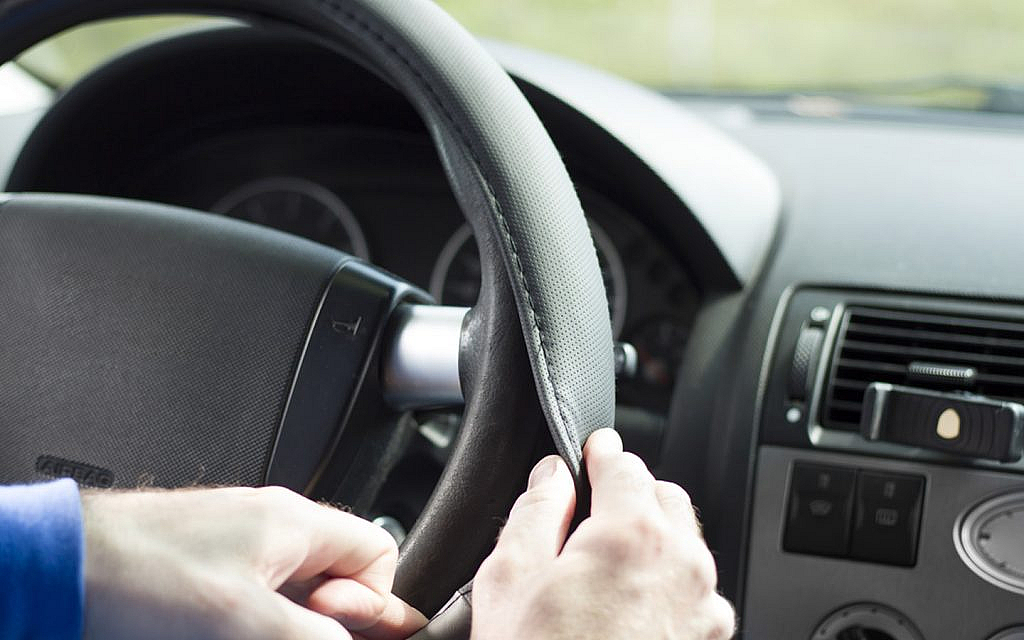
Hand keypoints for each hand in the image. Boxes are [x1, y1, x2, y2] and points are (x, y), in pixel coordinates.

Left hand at [81, 486, 426, 639]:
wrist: (58, 565)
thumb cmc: (136, 575)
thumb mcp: (244, 620)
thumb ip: (314, 637)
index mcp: (294, 521)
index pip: (378, 552)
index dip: (373, 601)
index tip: (341, 633)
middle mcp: (270, 525)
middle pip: (337, 574)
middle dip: (333, 618)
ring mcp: (236, 544)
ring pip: (296, 590)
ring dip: (292, 624)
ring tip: (253, 636)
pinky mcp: (204, 566)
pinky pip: (256, 593)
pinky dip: (258, 620)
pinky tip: (232, 633)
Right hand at [471, 429, 734, 638]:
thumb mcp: (510, 580)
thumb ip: (535, 511)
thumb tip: (551, 477)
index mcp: (633, 535)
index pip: (625, 464)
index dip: (601, 453)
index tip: (593, 451)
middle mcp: (683, 565)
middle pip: (664, 497)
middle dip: (631, 493)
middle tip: (589, 513)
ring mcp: (704, 609)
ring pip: (685, 543)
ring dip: (652, 537)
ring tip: (604, 568)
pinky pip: (695, 589)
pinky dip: (668, 582)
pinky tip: (626, 607)